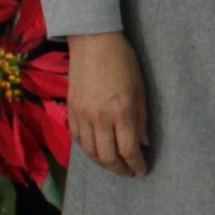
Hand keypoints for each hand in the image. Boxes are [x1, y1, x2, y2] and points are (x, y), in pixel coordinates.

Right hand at [66, 32, 149, 176]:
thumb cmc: (123, 61)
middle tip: (129, 172)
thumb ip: (142, 119)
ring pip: (90, 151)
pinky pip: (78, 139)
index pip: (129, 150)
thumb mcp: (141, 89)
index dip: (136, 165)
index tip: (142, 170)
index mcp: (121, 111)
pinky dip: (88, 150)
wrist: (93, 42)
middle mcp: (100, 117)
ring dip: (103, 163)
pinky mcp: (71, 110)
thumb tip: (143, 143)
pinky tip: (97, 150)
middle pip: (107, 156)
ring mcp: (82, 115)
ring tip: (114, 164)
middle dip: (120, 169)